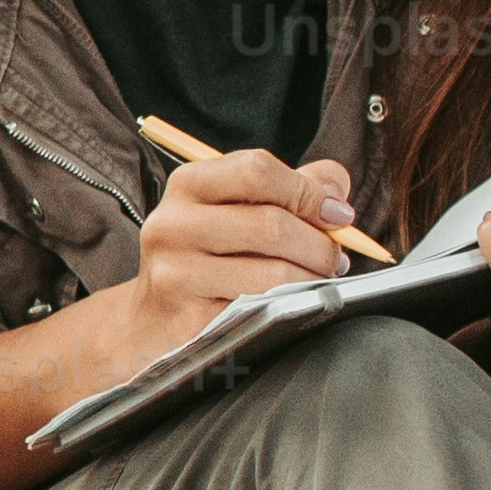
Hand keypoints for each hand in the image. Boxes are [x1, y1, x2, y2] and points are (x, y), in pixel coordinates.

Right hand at [129, 141, 363, 342]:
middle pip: (270, 222)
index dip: (307, 191)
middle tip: (336, 259)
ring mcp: (176, 271)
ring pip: (272, 270)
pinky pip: (260, 308)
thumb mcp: (239, 210)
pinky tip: (292, 303)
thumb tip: (336, 187)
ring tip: (320, 281)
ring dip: (312, 278)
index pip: (257, 170)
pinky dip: (290, 305)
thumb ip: (291, 188)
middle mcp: (173, 222)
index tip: (338, 215)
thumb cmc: (209, 258)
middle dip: (320, 244)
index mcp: (189, 184)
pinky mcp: (188, 316)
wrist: (152, 319)